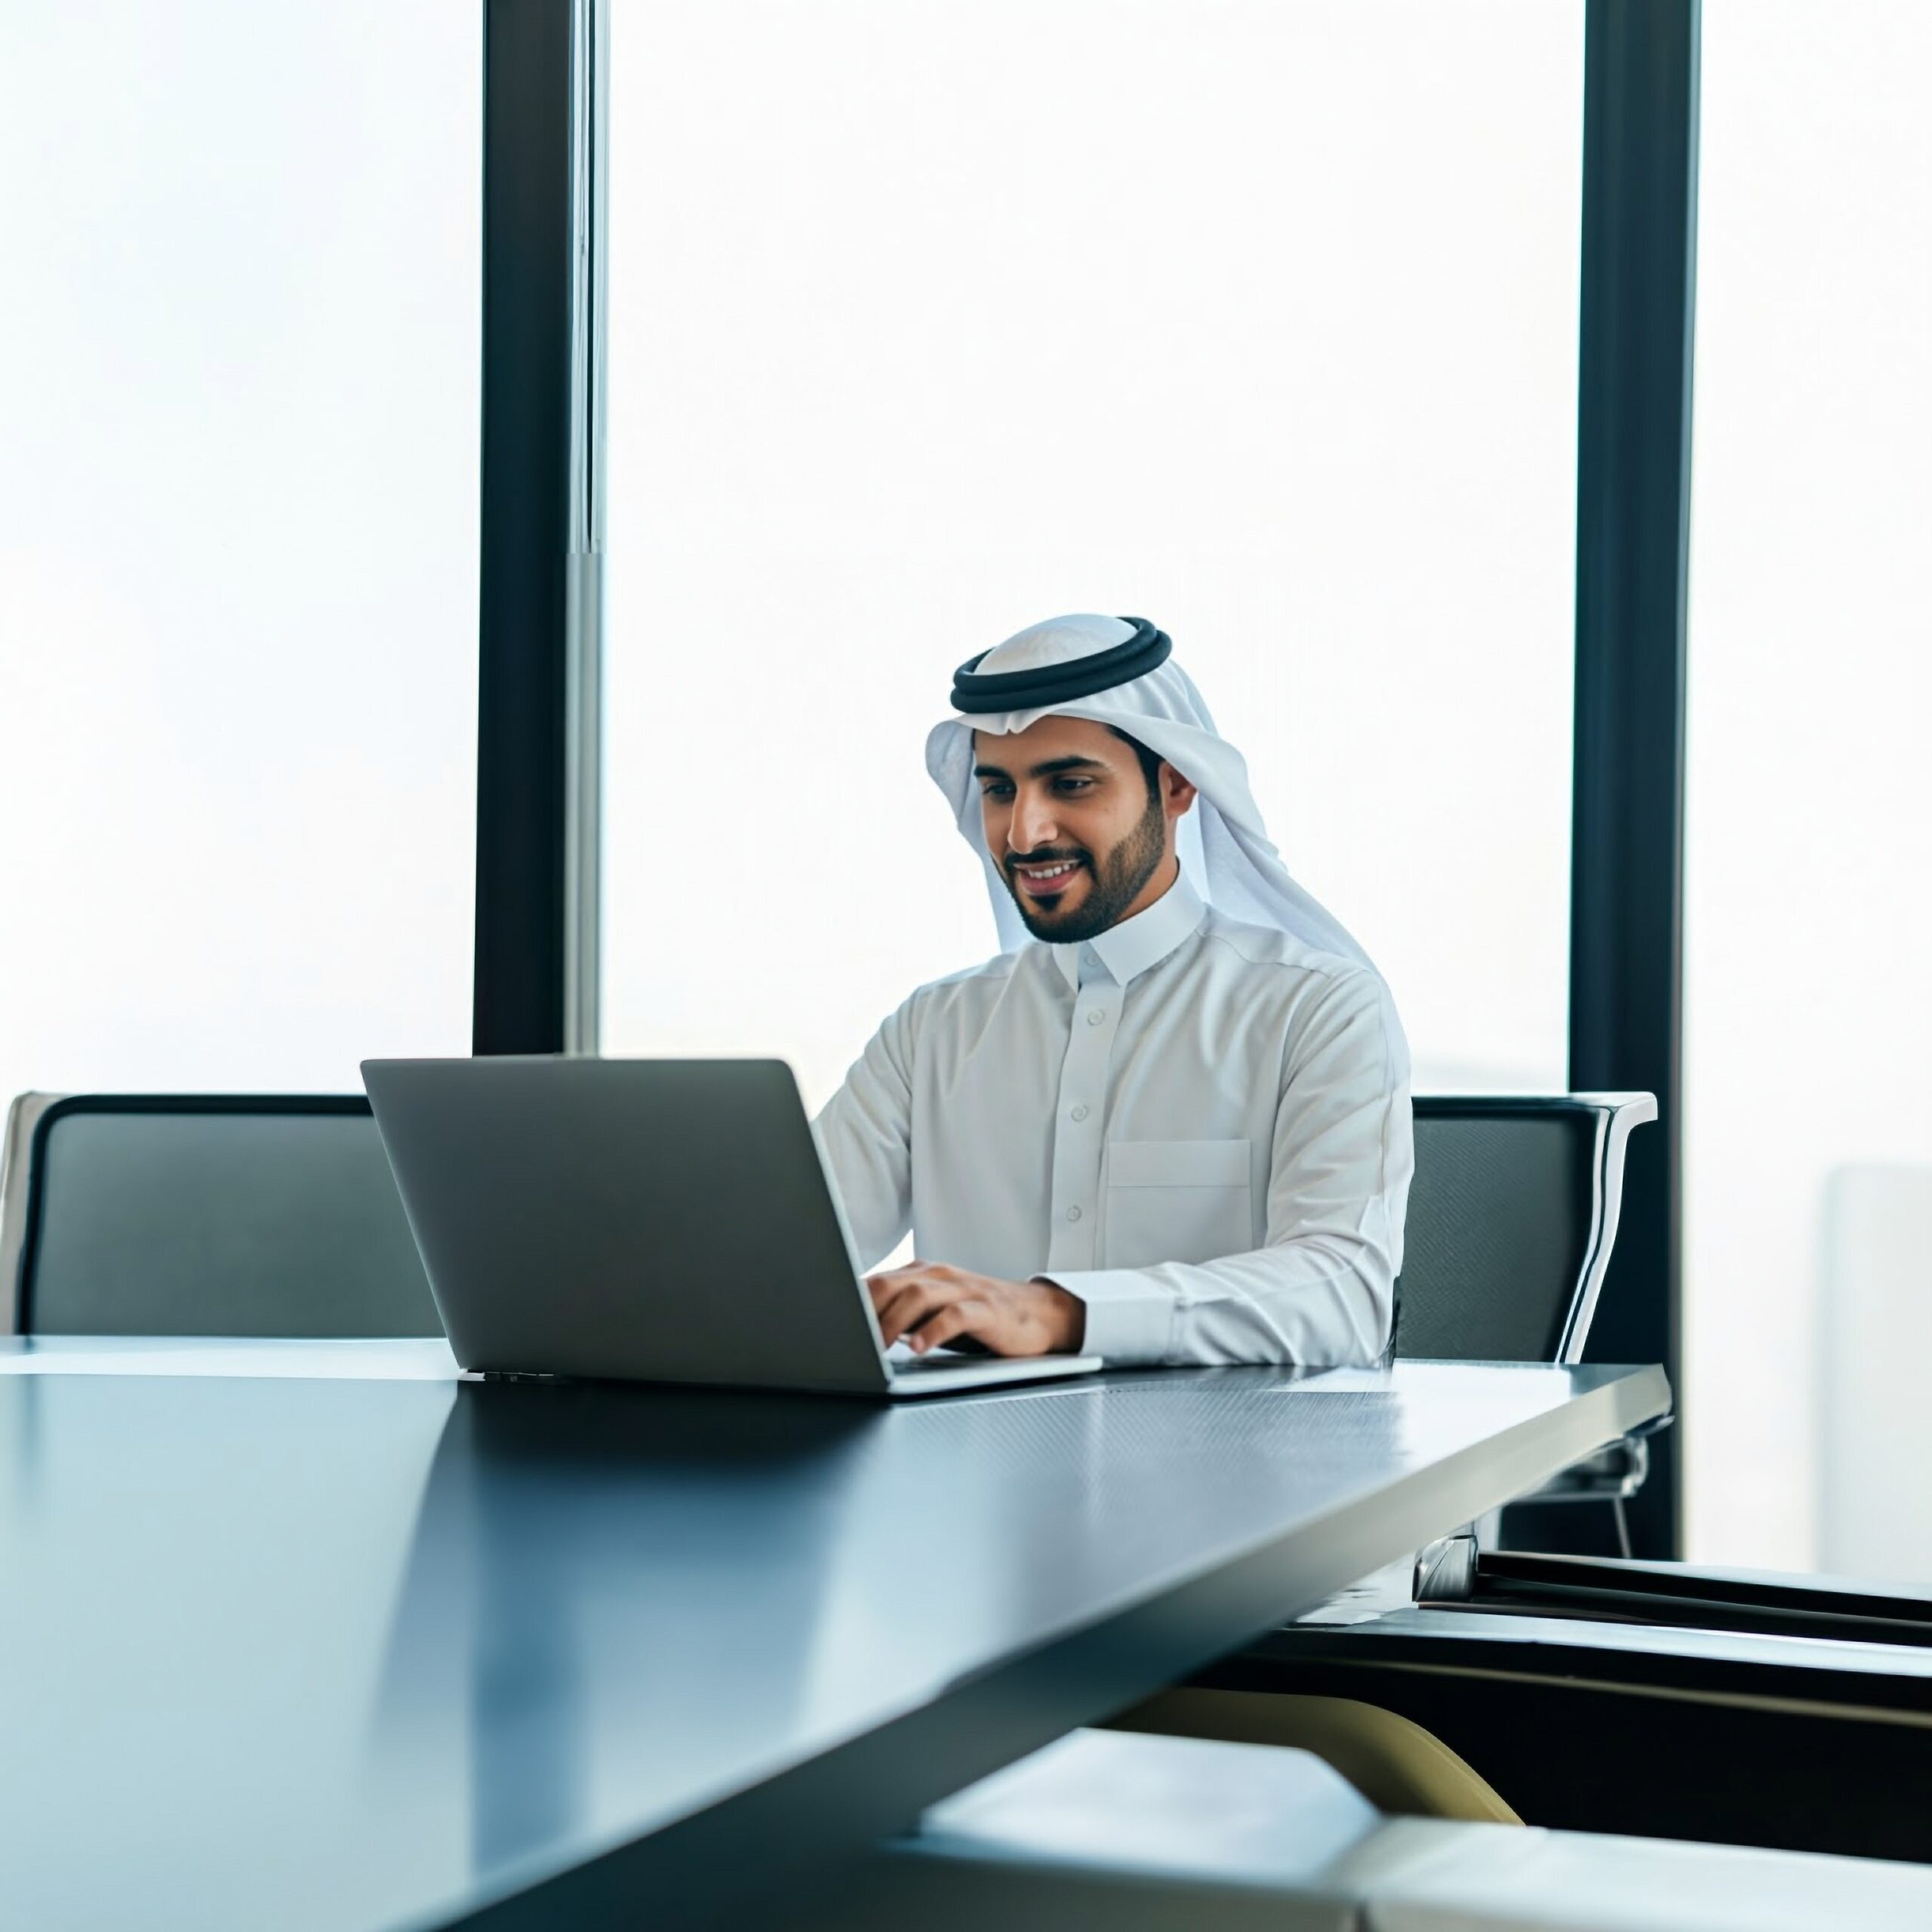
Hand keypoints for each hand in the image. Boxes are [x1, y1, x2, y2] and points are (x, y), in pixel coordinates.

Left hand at [865, 1262, 1085, 1357]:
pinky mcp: (986, 1309)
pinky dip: (933, 1331)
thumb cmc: (977, 1316)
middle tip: (847, 1340)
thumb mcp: (934, 1312)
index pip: (876, 1282)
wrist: (1036, 1314)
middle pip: (891, 1284)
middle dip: (864, 1311)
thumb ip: (900, 1315)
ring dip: (892, 1322)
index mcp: (922, 1274)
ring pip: (918, 1295)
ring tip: (877, 1348)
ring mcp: (964, 1290)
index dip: (849, 1304)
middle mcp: (939, 1276)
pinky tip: (919, 1348)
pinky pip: (955, 1315)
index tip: (827, 1326)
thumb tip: (855, 1332)